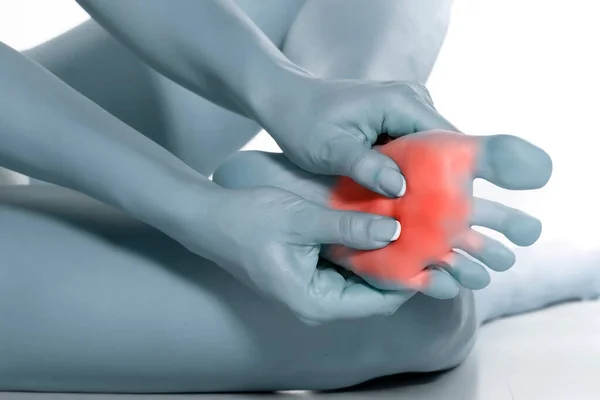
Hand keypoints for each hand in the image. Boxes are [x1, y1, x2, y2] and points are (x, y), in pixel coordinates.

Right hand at [172, 186, 411, 323]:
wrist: (209, 221)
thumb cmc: (247, 221)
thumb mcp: (301, 220)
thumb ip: (348, 226)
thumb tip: (394, 230)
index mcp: (315, 301)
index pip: (379, 299)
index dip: (409, 278)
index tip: (435, 252)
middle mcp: (316, 303)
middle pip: (373, 292)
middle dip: (400, 266)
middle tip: (428, 237)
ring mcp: (311, 290)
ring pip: (361, 279)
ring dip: (383, 256)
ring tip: (411, 228)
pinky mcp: (308, 275)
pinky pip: (345, 268)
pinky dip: (363, 250)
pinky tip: (378, 225)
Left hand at [259, 75, 456, 197]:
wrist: (285, 100)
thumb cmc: (302, 122)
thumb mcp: (331, 150)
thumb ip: (366, 167)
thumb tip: (401, 189)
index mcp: (402, 102)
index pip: (447, 141)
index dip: (451, 176)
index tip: (446, 211)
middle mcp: (412, 99)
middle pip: (442, 147)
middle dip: (438, 181)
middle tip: (432, 221)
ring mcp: (406, 108)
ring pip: (429, 150)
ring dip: (423, 178)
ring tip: (418, 214)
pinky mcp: (396, 118)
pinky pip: (413, 148)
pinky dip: (408, 171)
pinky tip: (400, 198)